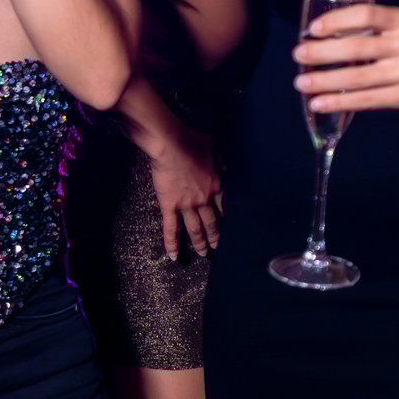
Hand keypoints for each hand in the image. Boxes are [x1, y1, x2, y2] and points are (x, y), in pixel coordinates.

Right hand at [147, 126, 221, 260]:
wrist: (171, 145)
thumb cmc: (191, 141)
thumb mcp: (213, 147)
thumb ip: (220, 161)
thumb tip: (226, 169)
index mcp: (216, 185)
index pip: (224, 206)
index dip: (226, 217)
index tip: (229, 225)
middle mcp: (204, 199)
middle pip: (212, 222)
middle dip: (215, 236)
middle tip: (217, 247)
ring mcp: (186, 205)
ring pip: (195, 229)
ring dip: (199, 243)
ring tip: (203, 253)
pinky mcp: (170, 206)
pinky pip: (171, 229)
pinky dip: (172, 244)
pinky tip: (173, 256)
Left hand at [292, 3, 398, 116]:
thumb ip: (381, 30)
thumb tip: (332, 35)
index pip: (365, 15)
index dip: (335, 20)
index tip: (312, 28)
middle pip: (355, 48)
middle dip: (320, 52)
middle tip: (297, 54)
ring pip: (357, 77)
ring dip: (323, 80)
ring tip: (300, 82)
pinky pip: (366, 100)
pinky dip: (339, 102)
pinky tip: (319, 103)